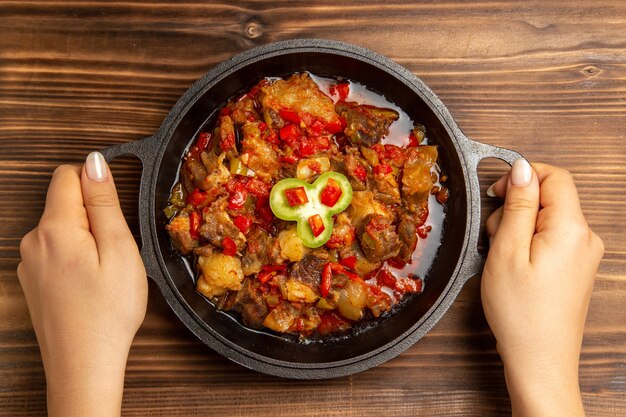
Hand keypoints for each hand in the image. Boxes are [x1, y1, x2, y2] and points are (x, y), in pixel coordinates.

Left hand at [18, 152, 147, 416]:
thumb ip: (104, 202)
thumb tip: (95, 163)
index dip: (96, 185)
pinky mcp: (33, 281)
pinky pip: (56, 251)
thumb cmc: (108, 312)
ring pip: (62, 229)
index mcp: (55, 229)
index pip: (68, 176)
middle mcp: (33, 241)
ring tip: (105, 272)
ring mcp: (29, 263)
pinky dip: (76, 257)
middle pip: (65, 204)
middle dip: (94, 216)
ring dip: (86, 238)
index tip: (114, 213)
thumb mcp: (119, 249)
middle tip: (116, 251)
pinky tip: (91, 284)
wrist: (84, 365)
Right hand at [482, 160, 603, 416]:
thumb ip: (517, 205)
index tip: (495, 193)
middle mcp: (586, 238)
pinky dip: (528, 242)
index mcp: (572, 229)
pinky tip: (513, 265)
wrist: (539, 360)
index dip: (522, 177)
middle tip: (493, 235)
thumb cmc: (520, 312)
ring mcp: (584, 254)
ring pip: (548, 218)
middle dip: (517, 207)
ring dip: (519, 226)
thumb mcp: (507, 251)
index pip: (555, 176)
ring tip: (501, 256)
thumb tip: (521, 168)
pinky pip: (552, 238)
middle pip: (551, 197)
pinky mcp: (577, 267)